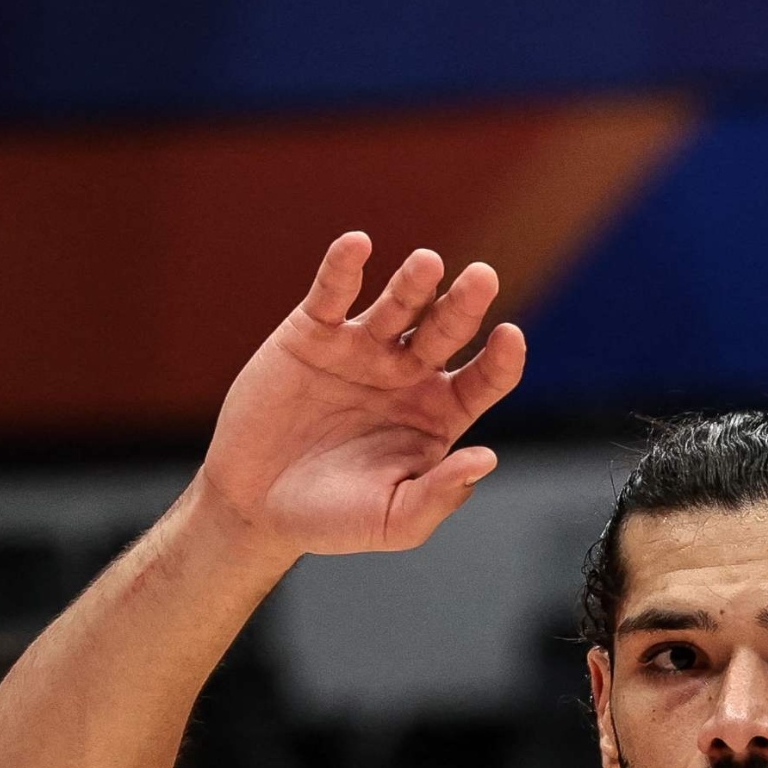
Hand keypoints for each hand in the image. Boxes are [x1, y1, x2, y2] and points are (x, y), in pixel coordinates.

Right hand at [199, 236, 527, 558]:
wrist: (257, 506)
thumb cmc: (334, 521)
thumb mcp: (396, 522)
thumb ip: (441, 495)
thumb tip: (486, 459)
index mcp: (438, 416)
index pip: (484, 380)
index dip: (501, 360)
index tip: (510, 338)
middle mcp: (407, 375)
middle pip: (446, 331)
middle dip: (465, 305)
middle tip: (483, 278)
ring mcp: (361, 349)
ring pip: (396, 305)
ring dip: (413, 283)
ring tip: (427, 265)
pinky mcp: (312, 333)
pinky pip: (331, 292)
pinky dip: (343, 267)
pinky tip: (358, 245)